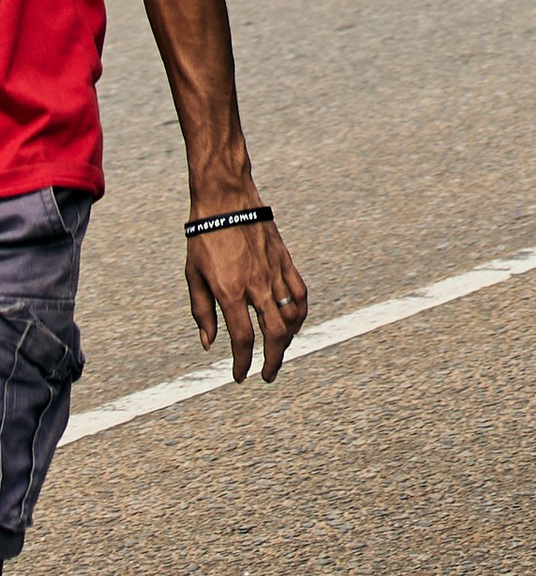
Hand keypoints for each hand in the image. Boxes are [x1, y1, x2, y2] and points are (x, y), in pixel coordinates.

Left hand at [186, 209, 309, 382]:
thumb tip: (209, 343)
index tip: (240, 376)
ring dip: (288, 339)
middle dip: (272, 360)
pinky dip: (300, 312)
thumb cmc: (203, 238)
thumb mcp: (193, 277)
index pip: (242, 339)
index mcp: (229, 292)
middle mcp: (255, 286)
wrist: (225, 200)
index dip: (242, 363)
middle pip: (273, 334)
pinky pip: (300, 292)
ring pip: (291, 316)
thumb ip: (202, 312)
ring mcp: (273, 273)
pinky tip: (295, 322)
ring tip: (280, 350)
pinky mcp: (284, 261)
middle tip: (267, 374)